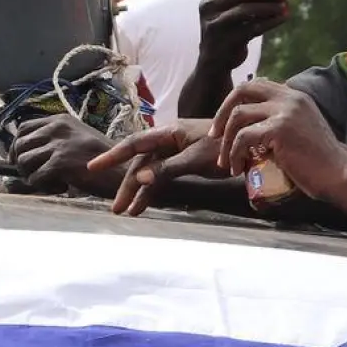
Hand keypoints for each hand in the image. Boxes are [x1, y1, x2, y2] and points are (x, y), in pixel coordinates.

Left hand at [12, 115, 116, 194]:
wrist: (122, 170)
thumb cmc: (102, 159)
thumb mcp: (76, 138)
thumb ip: (54, 140)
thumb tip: (24, 153)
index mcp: (60, 120)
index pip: (24, 127)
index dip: (17, 145)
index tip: (18, 159)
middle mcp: (57, 128)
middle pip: (20, 144)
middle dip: (20, 163)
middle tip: (32, 175)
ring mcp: (58, 144)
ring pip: (23, 162)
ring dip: (32, 176)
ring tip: (50, 182)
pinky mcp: (60, 163)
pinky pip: (35, 177)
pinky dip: (43, 186)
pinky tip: (60, 187)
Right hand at [87, 120, 219, 215]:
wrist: (253, 146)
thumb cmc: (225, 147)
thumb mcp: (196, 158)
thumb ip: (167, 168)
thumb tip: (139, 179)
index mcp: (168, 133)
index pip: (134, 144)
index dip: (113, 156)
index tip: (94, 167)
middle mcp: (168, 141)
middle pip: (139, 163)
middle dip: (125, 185)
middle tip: (114, 207)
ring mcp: (175, 152)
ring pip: (149, 173)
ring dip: (138, 192)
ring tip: (126, 212)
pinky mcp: (184, 163)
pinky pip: (162, 177)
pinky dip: (152, 192)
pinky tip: (143, 206)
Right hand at [196, 0, 290, 70]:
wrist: (215, 58)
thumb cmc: (231, 26)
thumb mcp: (235, 5)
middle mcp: (209, 3)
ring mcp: (214, 22)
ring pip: (245, 9)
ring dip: (269, 6)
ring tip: (285, 6)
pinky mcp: (224, 40)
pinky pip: (251, 28)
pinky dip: (270, 22)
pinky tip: (283, 18)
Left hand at [212, 79, 346, 198]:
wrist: (339, 175)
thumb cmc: (319, 162)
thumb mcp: (300, 130)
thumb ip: (279, 121)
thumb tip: (249, 127)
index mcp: (294, 96)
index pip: (255, 86)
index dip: (235, 102)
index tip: (224, 125)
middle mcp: (290, 98)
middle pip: (242, 90)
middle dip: (222, 113)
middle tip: (214, 136)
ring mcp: (285, 111)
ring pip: (237, 115)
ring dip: (225, 141)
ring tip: (225, 162)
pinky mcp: (280, 129)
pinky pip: (243, 137)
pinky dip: (234, 154)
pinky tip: (237, 169)